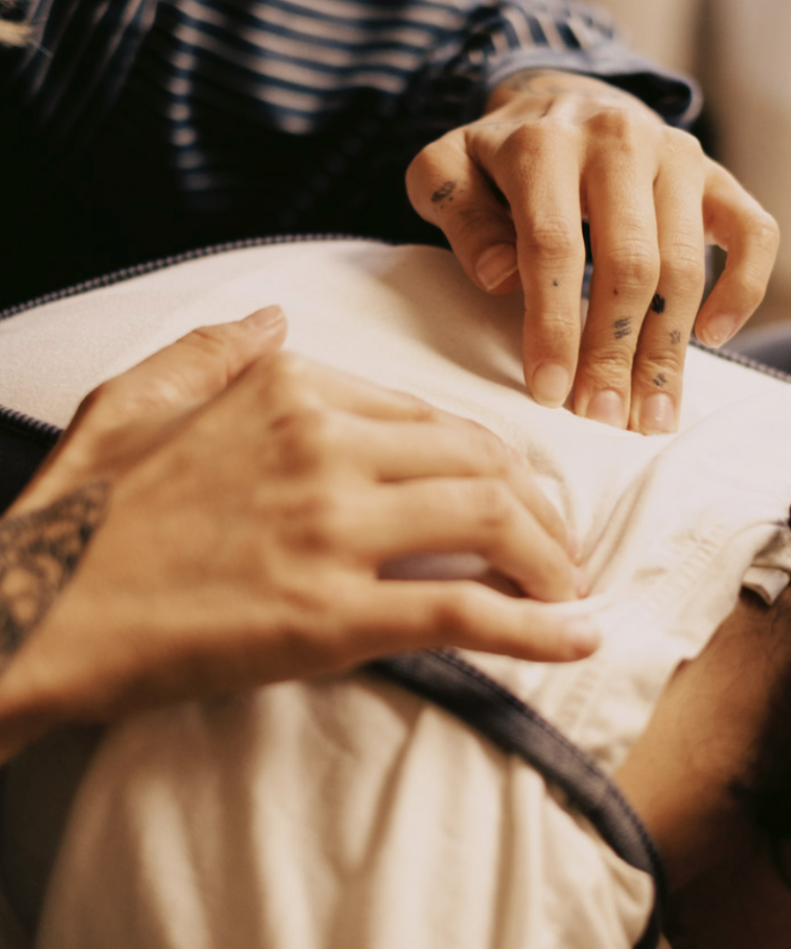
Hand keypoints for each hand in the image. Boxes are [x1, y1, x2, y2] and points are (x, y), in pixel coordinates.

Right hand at [0, 308, 597, 756]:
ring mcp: (331, 527)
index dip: (492, 461)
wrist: (34, 611)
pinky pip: (465, 610)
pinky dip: (538, 628)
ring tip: (567, 591)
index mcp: (288, 389)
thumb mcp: (136, 397)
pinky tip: (578, 637)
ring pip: (492, 520)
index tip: (516, 496)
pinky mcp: (332, 614)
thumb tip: (280, 311)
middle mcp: (322, 443)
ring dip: (550, 559)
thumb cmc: (85, 513)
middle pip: (482, 460)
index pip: (432, 417)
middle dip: (541, 507)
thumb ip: (216, 347)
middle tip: (560, 549)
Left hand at [406, 70, 778, 433]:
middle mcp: (620, 140)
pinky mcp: (717, 176)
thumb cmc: (499, 160)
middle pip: (629, 264)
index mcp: (546, 143)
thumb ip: (457, 217)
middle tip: (603, 418)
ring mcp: (677, 155)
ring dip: (669, 350)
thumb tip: (499, 275)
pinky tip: (712, 339)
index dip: (554, 326)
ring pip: (685, 264)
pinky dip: (743, 290)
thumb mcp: (448, 172)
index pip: (554, 246)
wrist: (560, 99)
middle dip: (615, 352)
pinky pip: (755, 234)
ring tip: (651, 414)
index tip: (550, 391)